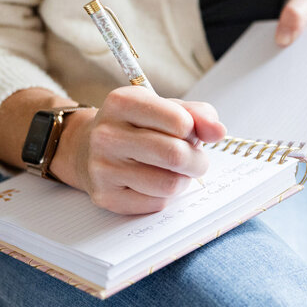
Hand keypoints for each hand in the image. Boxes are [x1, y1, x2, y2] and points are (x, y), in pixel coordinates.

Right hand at [50, 86, 226, 214]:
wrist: (87, 149)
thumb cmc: (137, 126)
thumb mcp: (166, 108)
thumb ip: (199, 115)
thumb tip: (218, 132)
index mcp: (122, 103)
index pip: (180, 122)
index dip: (194, 131)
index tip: (188, 132)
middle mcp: (107, 135)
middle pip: (176, 155)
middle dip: (197, 160)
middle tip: (194, 159)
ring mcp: (102, 168)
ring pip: (170, 184)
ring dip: (183, 179)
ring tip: (174, 170)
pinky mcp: (105, 197)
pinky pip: (156, 203)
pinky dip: (165, 195)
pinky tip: (153, 181)